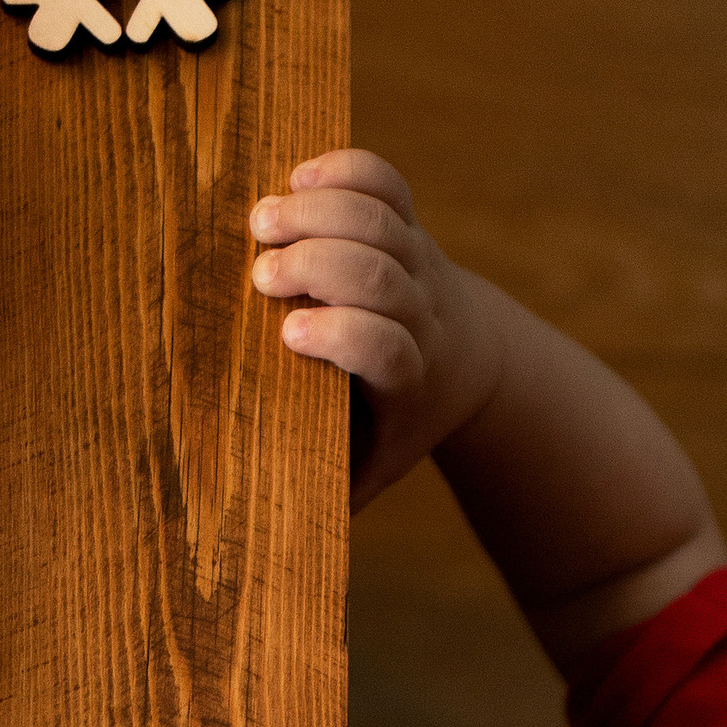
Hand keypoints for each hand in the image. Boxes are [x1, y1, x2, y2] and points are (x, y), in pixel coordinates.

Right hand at [249, 149, 503, 508]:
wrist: (471, 362)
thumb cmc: (394, 423)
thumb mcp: (368, 468)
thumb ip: (324, 494)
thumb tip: (256, 557)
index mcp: (410, 377)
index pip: (387, 349)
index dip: (343, 337)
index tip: (289, 338)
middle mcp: (422, 312)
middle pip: (380, 274)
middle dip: (319, 266)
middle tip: (262, 273)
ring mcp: (420, 260)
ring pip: (381, 220)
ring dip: (319, 211)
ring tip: (262, 219)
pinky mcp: (411, 221)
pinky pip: (386, 181)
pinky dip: (344, 169)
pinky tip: (297, 177)